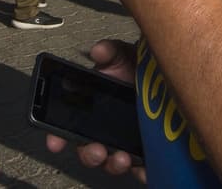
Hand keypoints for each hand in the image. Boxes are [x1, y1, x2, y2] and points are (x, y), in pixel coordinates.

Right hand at [46, 40, 146, 181]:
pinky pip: (142, 168)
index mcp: (94, 108)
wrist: (166, 76)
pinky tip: (146, 165)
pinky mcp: (147, 152)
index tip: (55, 141)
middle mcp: (106, 128)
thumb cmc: (139, 69)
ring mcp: (126, 142)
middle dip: (90, 154)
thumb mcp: (124, 56)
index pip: (69, 125)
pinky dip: (142, 170)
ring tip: (123, 157)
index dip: (58, 135)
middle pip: (89, 150)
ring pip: (113, 162)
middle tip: (97, 149)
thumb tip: (99, 50)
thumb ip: (110, 51)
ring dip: (114, 164)